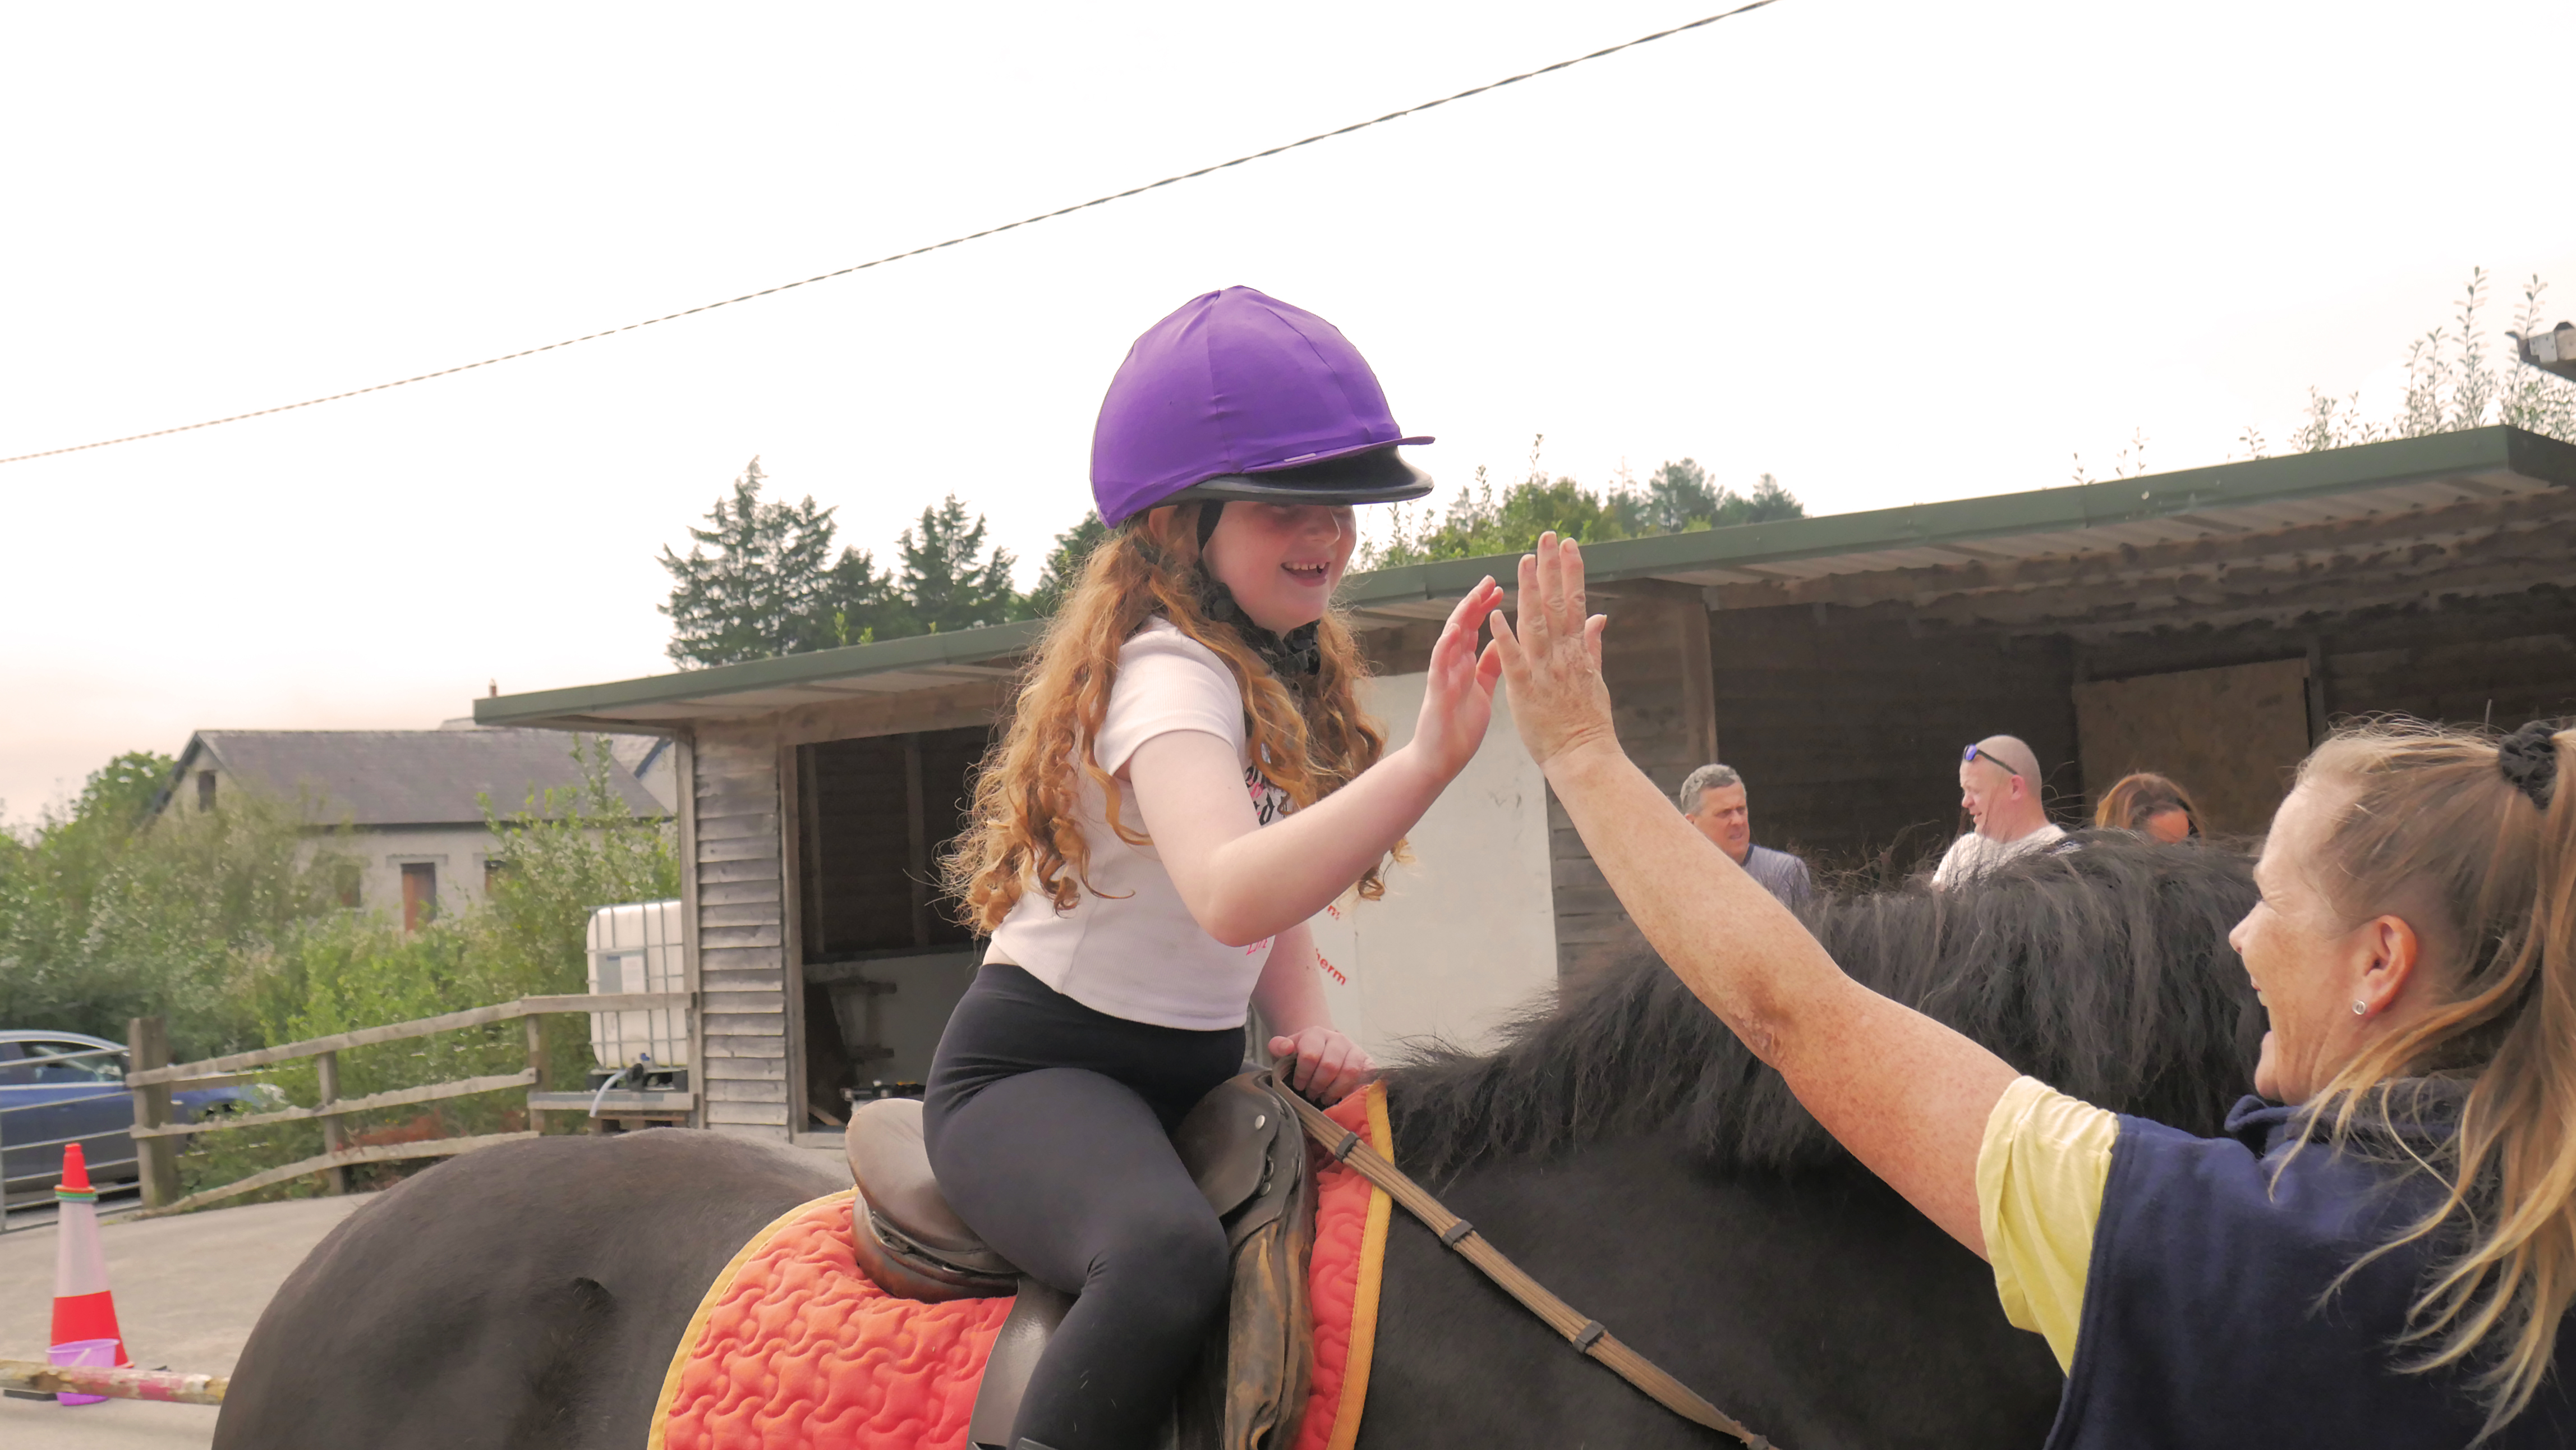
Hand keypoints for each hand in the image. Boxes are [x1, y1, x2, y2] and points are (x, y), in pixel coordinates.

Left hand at [1268, 1026, 1372, 1105]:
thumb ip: (1278, 1047)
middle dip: (1318, 1085)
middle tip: (1312, 1094)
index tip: (1299, 1085)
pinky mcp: (1367, 1062)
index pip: (1310, 1056)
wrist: (1321, 1051)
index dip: (1303, 1076)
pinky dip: (1354, 1091)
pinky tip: (1342, 1098)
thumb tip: (1286, 1047)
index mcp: (1315, 1034)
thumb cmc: (1300, 1057)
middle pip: (1330, 1066)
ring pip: (1349, 1072)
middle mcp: (1338, 1039)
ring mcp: (1354, 1050)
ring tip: (1325, 1097)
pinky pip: (1365, 1078)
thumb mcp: (1283, 1052)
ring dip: (1334, 1090)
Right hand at [1405, 576, 1506, 781]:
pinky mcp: (1436, 692)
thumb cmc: (1459, 730)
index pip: (1477, 630)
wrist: (1439, 761)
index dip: (1487, 609)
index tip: (1500, 589)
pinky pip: (1440, 665)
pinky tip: (1454, 630)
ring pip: (1451, 640)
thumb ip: (1490, 668)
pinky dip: (1446, 646)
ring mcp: (1443, 677)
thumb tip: (1501, 643)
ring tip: (1473, 596)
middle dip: (1476, 603)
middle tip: (1490, 581)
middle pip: (1465, 627)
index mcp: (1466, 667)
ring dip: (1462, 617)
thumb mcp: (1483, 693)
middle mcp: (1453, 666)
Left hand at [1485, 534, 1613, 769]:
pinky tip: (1497, 614)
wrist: (1583, 756)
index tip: (1568, 545)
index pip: (1576, 603)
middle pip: (1558, 604)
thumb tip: (1601, 618)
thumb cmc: (1588, 721)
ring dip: (1530, 591)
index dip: (1572, 572)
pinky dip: (1505, 636)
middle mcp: (1563, 656)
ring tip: (1524, 561)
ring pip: (1536, 624)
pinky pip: (1513, 659)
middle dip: (1551, 568)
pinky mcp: (1525, 690)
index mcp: (1578, 652)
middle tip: (1546, 537)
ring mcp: (1544, 671)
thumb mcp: (1596, 678)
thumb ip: (1593, 645)